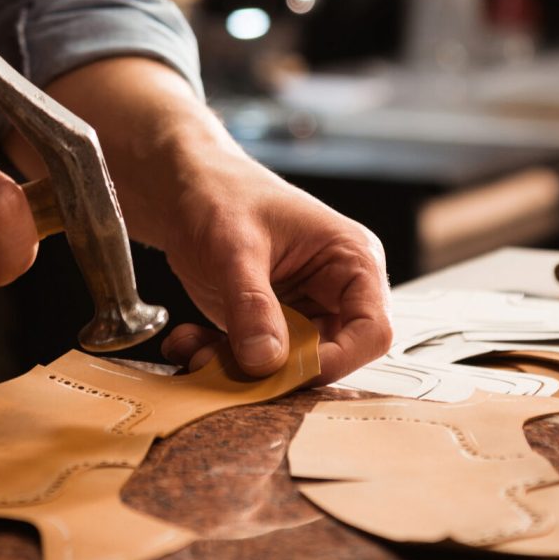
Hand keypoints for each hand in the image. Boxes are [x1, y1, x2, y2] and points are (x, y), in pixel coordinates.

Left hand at [157, 151, 391, 384]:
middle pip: (331, 357)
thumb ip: (251, 302)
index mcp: (351, 259)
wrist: (186, 189)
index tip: (286, 370)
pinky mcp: (272, 325)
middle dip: (276, 369)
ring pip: (290, 367)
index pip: (372, 330)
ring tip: (194, 347)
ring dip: (241, 369)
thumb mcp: (234, 244)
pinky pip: (259, 361)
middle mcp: (335, 290)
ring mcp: (304, 310)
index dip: (336, 360)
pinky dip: (223, 360)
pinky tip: (190, 340)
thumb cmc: (221, 194)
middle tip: (225, 362)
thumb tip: (266, 359)